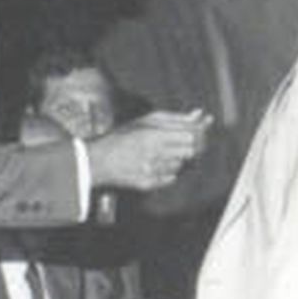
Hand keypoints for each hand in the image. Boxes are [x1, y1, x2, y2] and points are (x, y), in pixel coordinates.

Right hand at [87, 110, 210, 191]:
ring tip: (161, 152)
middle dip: (190, 144)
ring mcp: (153, 172)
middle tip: (182, 140)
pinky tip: (155, 163)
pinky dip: (168, 170)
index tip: (199, 128)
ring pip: (181, 164)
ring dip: (177, 158)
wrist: (98, 161)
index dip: (198, 132)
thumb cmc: (121, 137)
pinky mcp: (150, 184)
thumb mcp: (146, 121)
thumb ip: (175, 118)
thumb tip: (199, 114)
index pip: (192, 135)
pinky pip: (171, 177)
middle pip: (191, 151)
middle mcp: (155, 155)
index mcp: (154, 136)